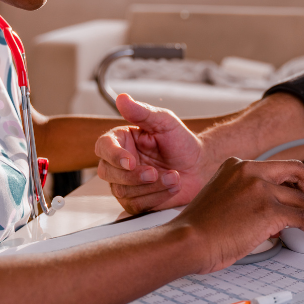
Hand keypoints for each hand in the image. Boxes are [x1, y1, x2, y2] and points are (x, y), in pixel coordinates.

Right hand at [95, 94, 214, 213]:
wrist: (199, 165)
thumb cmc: (181, 141)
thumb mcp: (164, 121)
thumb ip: (142, 112)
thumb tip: (122, 98)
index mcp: (121, 140)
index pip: (104, 147)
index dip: (114, 155)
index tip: (131, 161)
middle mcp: (118, 163)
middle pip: (108, 173)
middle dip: (133, 176)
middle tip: (156, 172)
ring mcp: (125, 183)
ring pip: (123, 191)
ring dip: (152, 186)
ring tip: (175, 177)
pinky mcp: (136, 201)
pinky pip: (136, 205)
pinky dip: (157, 197)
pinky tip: (172, 186)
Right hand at [172, 158, 303, 273]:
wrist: (188, 241)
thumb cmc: (198, 227)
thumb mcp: (220, 195)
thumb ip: (243, 193)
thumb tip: (268, 208)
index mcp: (236, 166)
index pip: (275, 167)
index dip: (290, 182)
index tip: (294, 192)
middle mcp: (250, 171)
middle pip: (296, 171)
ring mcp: (261, 189)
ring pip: (301, 198)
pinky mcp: (269, 210)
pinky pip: (302, 217)